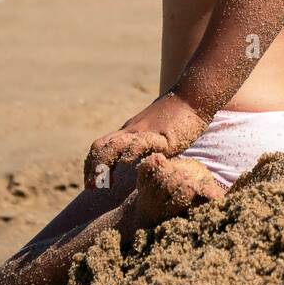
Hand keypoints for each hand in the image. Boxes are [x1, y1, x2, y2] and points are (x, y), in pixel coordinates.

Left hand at [83, 91, 209, 189]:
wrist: (193, 96)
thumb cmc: (177, 115)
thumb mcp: (155, 131)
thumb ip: (145, 145)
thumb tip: (141, 163)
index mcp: (129, 132)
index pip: (101, 147)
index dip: (91, 164)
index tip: (90, 183)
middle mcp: (132, 131)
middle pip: (101, 147)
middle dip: (92, 168)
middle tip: (91, 188)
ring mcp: (145, 133)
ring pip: (115, 146)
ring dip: (105, 165)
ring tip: (104, 182)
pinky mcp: (163, 137)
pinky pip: (143, 144)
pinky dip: (132, 152)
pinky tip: (128, 162)